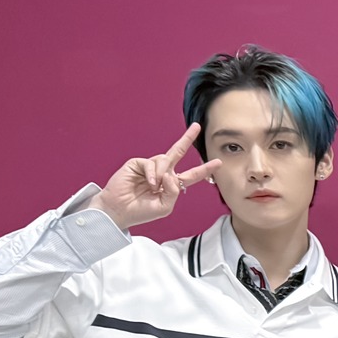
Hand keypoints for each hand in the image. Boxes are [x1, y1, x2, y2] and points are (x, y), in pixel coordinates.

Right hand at [86, 123, 221, 230]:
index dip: (204, 169)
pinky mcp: (137, 163)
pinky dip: (153, 174)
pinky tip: (149, 183)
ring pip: (165, 160)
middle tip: (197, 127)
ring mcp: (150, 167)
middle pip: (178, 153)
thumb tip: (171, 174)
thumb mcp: (165, 207)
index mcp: (171, 185)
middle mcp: (162, 173)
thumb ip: (174, 192)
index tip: (218, 162)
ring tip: (154, 187)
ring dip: (162, 174)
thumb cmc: (141, 211)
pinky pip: (152, 163)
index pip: (191, 175)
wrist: (119, 210)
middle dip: (187, 139)